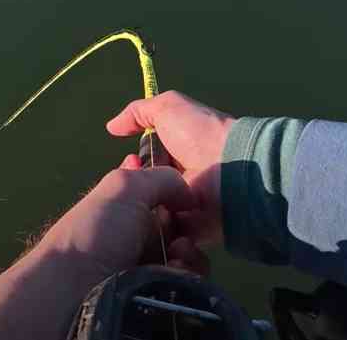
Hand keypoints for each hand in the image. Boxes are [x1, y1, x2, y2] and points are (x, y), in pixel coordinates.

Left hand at [0, 165, 208, 339]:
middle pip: (184, 224)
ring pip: (191, 254)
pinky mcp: (159, 294)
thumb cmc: (96, 232)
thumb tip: (190, 195)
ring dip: (191, 252)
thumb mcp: (123, 187)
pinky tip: (175, 273)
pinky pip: (188, 282)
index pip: (165, 193)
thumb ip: (162, 178)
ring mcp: (149, 265)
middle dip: (190, 225)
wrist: (74, 292)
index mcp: (126, 204)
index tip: (188, 198)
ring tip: (176, 255)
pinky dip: (188, 274)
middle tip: (182, 233)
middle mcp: (139, 233)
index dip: (181, 193)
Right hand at [107, 91, 234, 245]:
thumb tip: (111, 127)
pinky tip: (145, 225)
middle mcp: (182, 181)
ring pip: (151, 213)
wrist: (234, 167)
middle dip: (134, 188)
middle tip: (133, 185)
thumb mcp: (168, 108)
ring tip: (136, 207)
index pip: (146, 164)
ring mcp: (188, 208)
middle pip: (145, 190)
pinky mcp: (193, 232)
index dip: (135, 164)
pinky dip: (155, 232)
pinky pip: (166, 237)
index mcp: (179, 155)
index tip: (131, 162)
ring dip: (142, 210)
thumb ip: (138, 113)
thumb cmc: (200, 133)